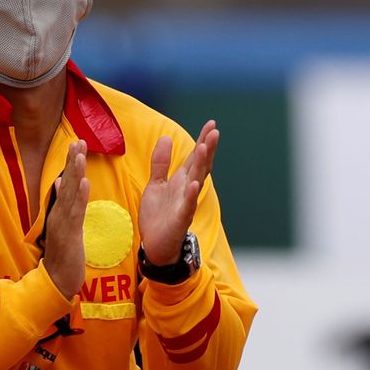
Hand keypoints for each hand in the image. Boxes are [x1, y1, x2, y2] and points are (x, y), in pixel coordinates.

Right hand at [41, 140, 88, 298]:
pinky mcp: (70, 234)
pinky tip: (84, 183)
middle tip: (77, 140)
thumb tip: (61, 182)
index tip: (76, 143)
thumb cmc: (63, 252)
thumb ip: (63, 203)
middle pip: (67, 182)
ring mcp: (63, 223)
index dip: (71, 162)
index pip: (66, 181)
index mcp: (60, 210)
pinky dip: (80, 196)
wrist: (58, 279)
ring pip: (70, 194)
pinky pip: (76, 212)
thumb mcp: (64, 224)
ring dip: (75, 173)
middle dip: (72, 161)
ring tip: (80, 155)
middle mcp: (60, 213)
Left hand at [139, 120, 218, 267]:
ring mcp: (186, 203)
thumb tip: (167, 138)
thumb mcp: (156, 184)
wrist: (155, 245)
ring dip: (202, 165)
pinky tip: (194, 184)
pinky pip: (187, 205)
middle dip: (207, 148)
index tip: (211, 123)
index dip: (203, 140)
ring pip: (196, 181)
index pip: (195, 157)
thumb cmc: (158, 215)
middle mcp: (187, 189)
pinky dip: (191, 194)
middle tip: (214, 131)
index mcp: (182, 180)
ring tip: (204, 148)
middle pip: (200, 165)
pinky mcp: (180, 219)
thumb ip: (161, 163)